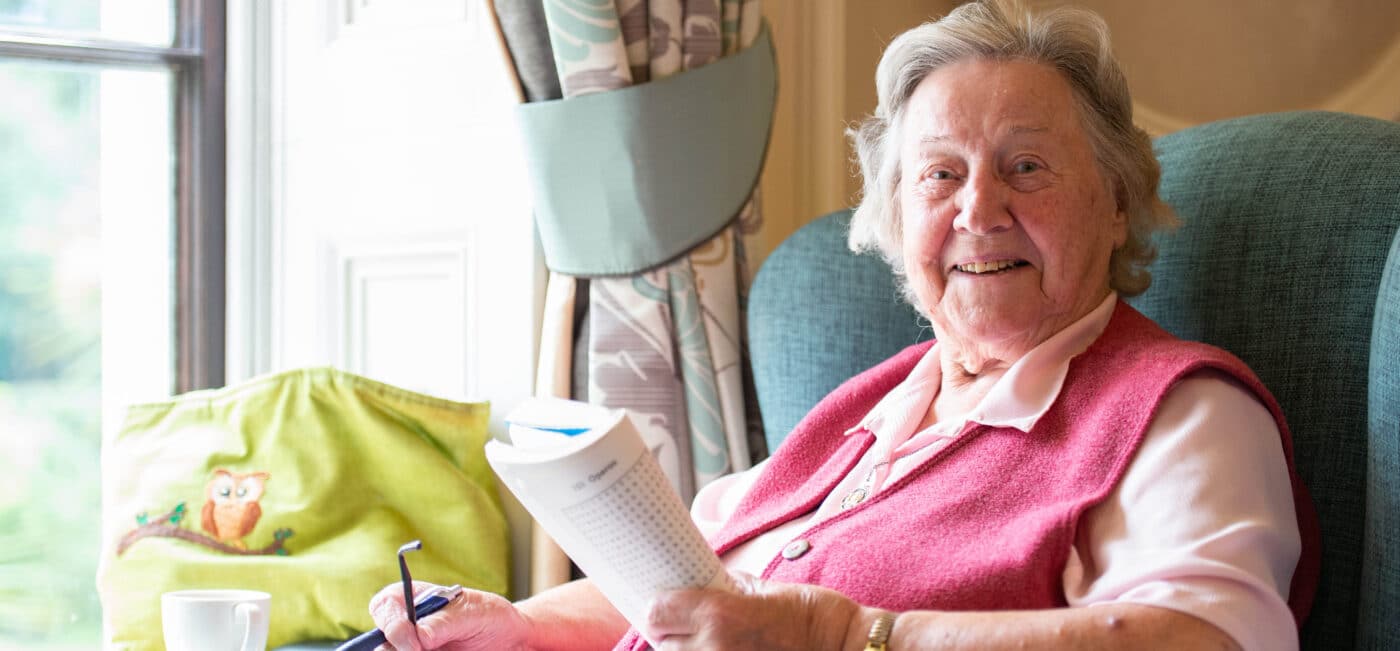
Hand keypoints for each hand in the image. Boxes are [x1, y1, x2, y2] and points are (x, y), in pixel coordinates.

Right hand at [369, 580, 529, 650]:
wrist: (508, 639)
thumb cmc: (489, 616)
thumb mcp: (471, 613)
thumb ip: (443, 622)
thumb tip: (417, 636)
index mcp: (411, 599)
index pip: (384, 607)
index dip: (393, 625)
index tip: (415, 643)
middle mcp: (406, 626)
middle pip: (382, 643)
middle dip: (398, 649)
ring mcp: (412, 647)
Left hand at [642, 572, 862, 650]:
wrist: (846, 649)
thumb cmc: (813, 616)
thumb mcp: (766, 589)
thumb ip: (728, 588)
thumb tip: (703, 581)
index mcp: (717, 616)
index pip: (656, 613)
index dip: (659, 608)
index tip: (668, 606)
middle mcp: (712, 649)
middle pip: (663, 644)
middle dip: (673, 635)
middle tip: (691, 627)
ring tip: (713, 643)